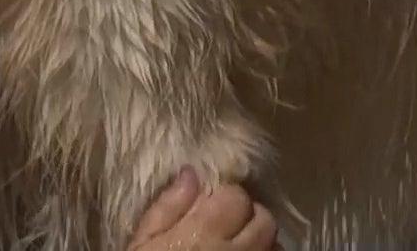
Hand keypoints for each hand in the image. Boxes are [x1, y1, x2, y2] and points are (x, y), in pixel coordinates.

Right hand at [129, 167, 278, 250]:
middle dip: (247, 215)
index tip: (208, 204)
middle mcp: (238, 249)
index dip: (224, 195)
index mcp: (204, 231)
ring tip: (238, 245)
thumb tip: (190, 174)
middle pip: (264, 218)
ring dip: (260, 239)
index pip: (235, 195)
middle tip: (225, 224)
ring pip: (275, 242)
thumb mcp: (142, 244)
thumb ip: (166, 208)